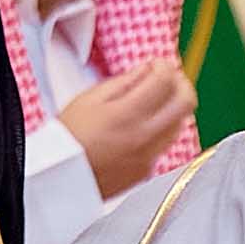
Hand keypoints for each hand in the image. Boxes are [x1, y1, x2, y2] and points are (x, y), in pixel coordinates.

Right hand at [59, 59, 195, 195]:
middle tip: (168, 79)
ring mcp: (148, 156)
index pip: (165, 80)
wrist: (58, 179)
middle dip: (180, 84)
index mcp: (127, 115)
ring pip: (180, 124)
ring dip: (172, 107)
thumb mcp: (88, 99)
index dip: (163, 66)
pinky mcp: (146, 171)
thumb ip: (123, 81)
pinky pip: (164, 144)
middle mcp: (143, 137)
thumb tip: (146, 69)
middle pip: (186, 102)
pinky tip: (141, 127)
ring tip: (154, 102)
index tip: (156, 64)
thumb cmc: (66, 140)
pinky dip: (160, 130)